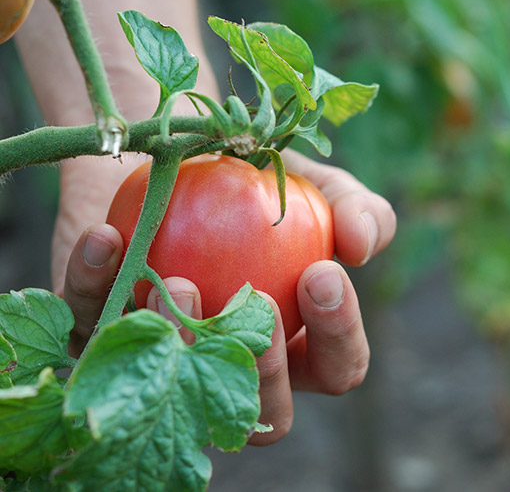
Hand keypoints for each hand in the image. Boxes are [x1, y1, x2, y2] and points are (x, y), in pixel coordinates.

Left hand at [60, 155, 395, 444]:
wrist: (172, 149)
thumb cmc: (256, 179)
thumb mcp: (315, 185)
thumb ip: (354, 209)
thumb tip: (363, 247)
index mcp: (298, 345)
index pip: (337, 368)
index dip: (338, 334)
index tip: (321, 272)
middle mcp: (236, 368)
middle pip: (265, 416)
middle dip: (264, 367)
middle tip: (257, 299)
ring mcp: (169, 363)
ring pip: (175, 396)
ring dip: (181, 346)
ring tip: (179, 282)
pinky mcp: (102, 335)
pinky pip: (90, 330)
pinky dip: (95, 286)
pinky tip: (109, 238)